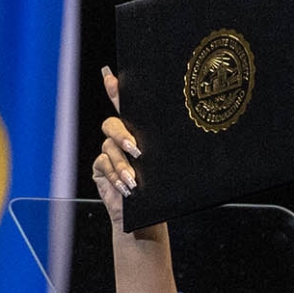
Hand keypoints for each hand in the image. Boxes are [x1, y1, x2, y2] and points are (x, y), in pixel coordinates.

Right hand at [94, 67, 174, 292]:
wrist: (148, 216)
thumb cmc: (162, 188)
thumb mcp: (167, 164)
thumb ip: (166, 146)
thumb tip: (194, 121)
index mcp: (138, 130)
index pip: (125, 104)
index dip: (115, 89)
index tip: (110, 76)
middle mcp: (121, 137)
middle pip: (111, 124)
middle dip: (123, 135)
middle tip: (136, 150)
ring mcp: (108, 152)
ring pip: (108, 147)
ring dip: (122, 165)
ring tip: (134, 181)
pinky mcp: (100, 168)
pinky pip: (102, 164)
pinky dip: (114, 176)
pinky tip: (125, 188)